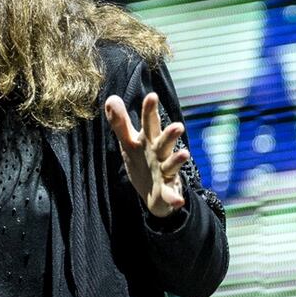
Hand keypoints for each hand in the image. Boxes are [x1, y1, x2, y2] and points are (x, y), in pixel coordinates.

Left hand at [104, 92, 189, 217]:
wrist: (154, 193)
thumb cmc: (143, 160)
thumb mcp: (129, 142)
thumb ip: (120, 123)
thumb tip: (111, 98)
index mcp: (149, 140)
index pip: (148, 123)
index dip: (149, 111)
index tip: (152, 96)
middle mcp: (159, 153)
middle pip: (164, 142)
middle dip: (170, 135)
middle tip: (178, 126)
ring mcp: (164, 171)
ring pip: (171, 164)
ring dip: (177, 160)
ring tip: (184, 154)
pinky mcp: (166, 190)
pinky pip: (170, 194)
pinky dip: (174, 198)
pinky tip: (178, 200)